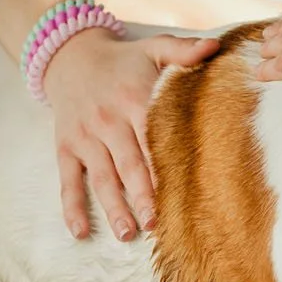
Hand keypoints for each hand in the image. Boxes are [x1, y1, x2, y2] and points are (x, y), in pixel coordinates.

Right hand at [41, 27, 219, 240]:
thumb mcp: (154, 47)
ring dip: (113, 207)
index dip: (166, 166)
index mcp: (134, 99)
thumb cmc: (123, 58)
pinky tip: (81, 232)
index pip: (154, 138)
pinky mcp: (66, 147)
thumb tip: (215, 47)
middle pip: (128, 164)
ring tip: (127, 234)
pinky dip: (72, 207)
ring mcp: (85, 136)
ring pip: (101, 177)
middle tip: (157, 223)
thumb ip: (183, 50)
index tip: (183, 192)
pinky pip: (68, 180)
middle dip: (142, 196)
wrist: (70, 55)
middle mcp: (108, 120)